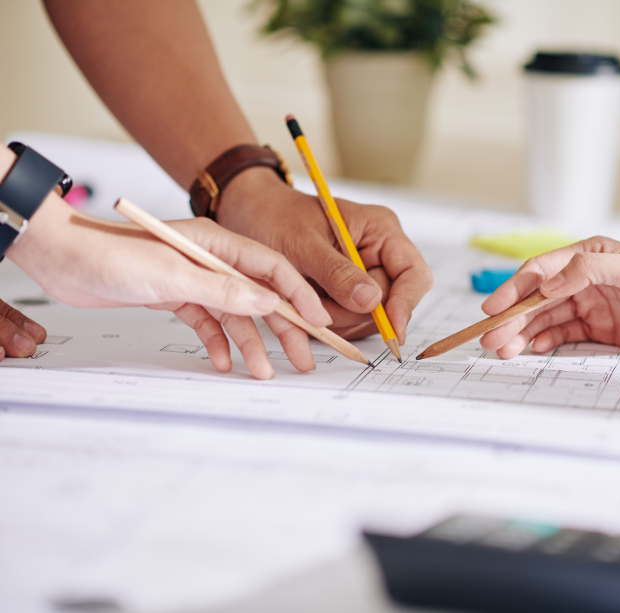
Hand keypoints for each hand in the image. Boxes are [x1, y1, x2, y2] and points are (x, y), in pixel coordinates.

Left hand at [7, 198, 331, 379]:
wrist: (63, 258)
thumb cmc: (111, 254)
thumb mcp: (174, 274)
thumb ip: (224, 289)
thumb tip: (269, 301)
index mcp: (218, 242)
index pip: (272, 268)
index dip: (298, 295)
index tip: (317, 322)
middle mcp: (212, 259)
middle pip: (259, 295)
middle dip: (282, 328)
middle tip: (300, 357)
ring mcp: (195, 279)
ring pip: (235, 315)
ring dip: (249, 343)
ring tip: (261, 371)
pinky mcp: (177, 297)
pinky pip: (208, 323)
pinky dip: (217, 342)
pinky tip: (222, 360)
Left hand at [218, 169, 432, 341]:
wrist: (250, 215)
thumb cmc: (275, 217)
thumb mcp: (303, 244)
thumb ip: (338, 273)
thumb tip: (371, 301)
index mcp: (380, 230)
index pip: (414, 274)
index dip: (406, 304)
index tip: (392, 330)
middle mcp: (380, 252)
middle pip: (391, 301)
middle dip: (356, 313)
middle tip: (318, 307)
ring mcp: (366, 273)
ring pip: (371, 316)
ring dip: (339, 318)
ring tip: (306, 298)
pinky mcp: (350, 291)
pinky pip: (352, 319)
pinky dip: (330, 319)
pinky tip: (309, 305)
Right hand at [479, 236, 619, 357]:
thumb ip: (592, 271)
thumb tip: (549, 285)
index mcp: (590, 256)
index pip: (541, 271)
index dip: (513, 289)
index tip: (494, 309)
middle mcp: (586, 279)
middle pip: (536, 298)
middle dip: (510, 318)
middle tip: (491, 339)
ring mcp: (591, 305)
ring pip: (544, 318)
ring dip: (521, 333)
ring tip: (502, 350)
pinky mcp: (600, 329)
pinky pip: (561, 334)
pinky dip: (542, 342)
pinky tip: (529, 350)